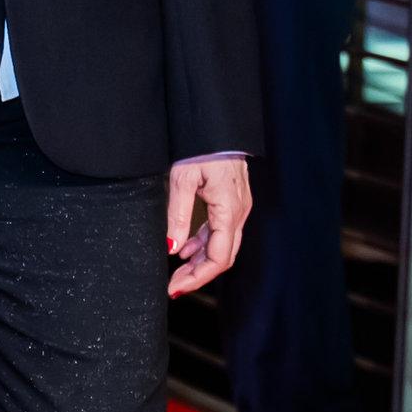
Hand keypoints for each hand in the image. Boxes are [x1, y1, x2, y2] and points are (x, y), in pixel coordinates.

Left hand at [165, 157, 252, 297]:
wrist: (216, 123)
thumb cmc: (200, 146)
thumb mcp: (182, 180)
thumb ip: (178, 216)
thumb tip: (173, 247)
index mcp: (229, 210)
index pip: (218, 258)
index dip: (197, 278)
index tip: (175, 288)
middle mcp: (239, 213)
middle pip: (222, 257)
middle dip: (197, 275)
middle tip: (173, 286)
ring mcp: (238, 208)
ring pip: (222, 245)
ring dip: (199, 261)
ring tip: (175, 272)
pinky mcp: (232, 202)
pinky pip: (220, 231)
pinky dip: (203, 243)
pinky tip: (185, 249)